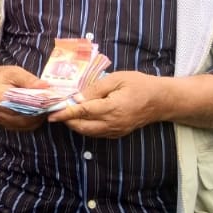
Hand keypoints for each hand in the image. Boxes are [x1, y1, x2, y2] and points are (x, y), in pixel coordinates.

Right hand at [0, 64, 50, 131]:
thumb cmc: (4, 76)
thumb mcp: (16, 72)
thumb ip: (29, 80)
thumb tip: (44, 86)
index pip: (18, 103)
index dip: (34, 103)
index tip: (47, 99)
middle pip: (22, 115)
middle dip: (37, 111)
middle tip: (50, 105)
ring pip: (23, 123)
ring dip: (36, 118)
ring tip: (44, 109)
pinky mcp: (3, 124)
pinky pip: (21, 127)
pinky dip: (31, 122)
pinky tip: (37, 114)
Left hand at [47, 70, 166, 138]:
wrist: (161, 100)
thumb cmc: (139, 84)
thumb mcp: (117, 79)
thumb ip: (95, 89)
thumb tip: (76, 98)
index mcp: (113, 108)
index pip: (83, 112)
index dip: (65, 113)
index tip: (51, 114)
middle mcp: (113, 123)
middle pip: (82, 127)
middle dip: (66, 120)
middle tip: (57, 110)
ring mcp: (115, 131)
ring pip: (88, 132)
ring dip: (74, 125)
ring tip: (66, 113)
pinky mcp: (117, 134)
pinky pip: (96, 133)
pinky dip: (85, 127)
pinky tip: (81, 117)